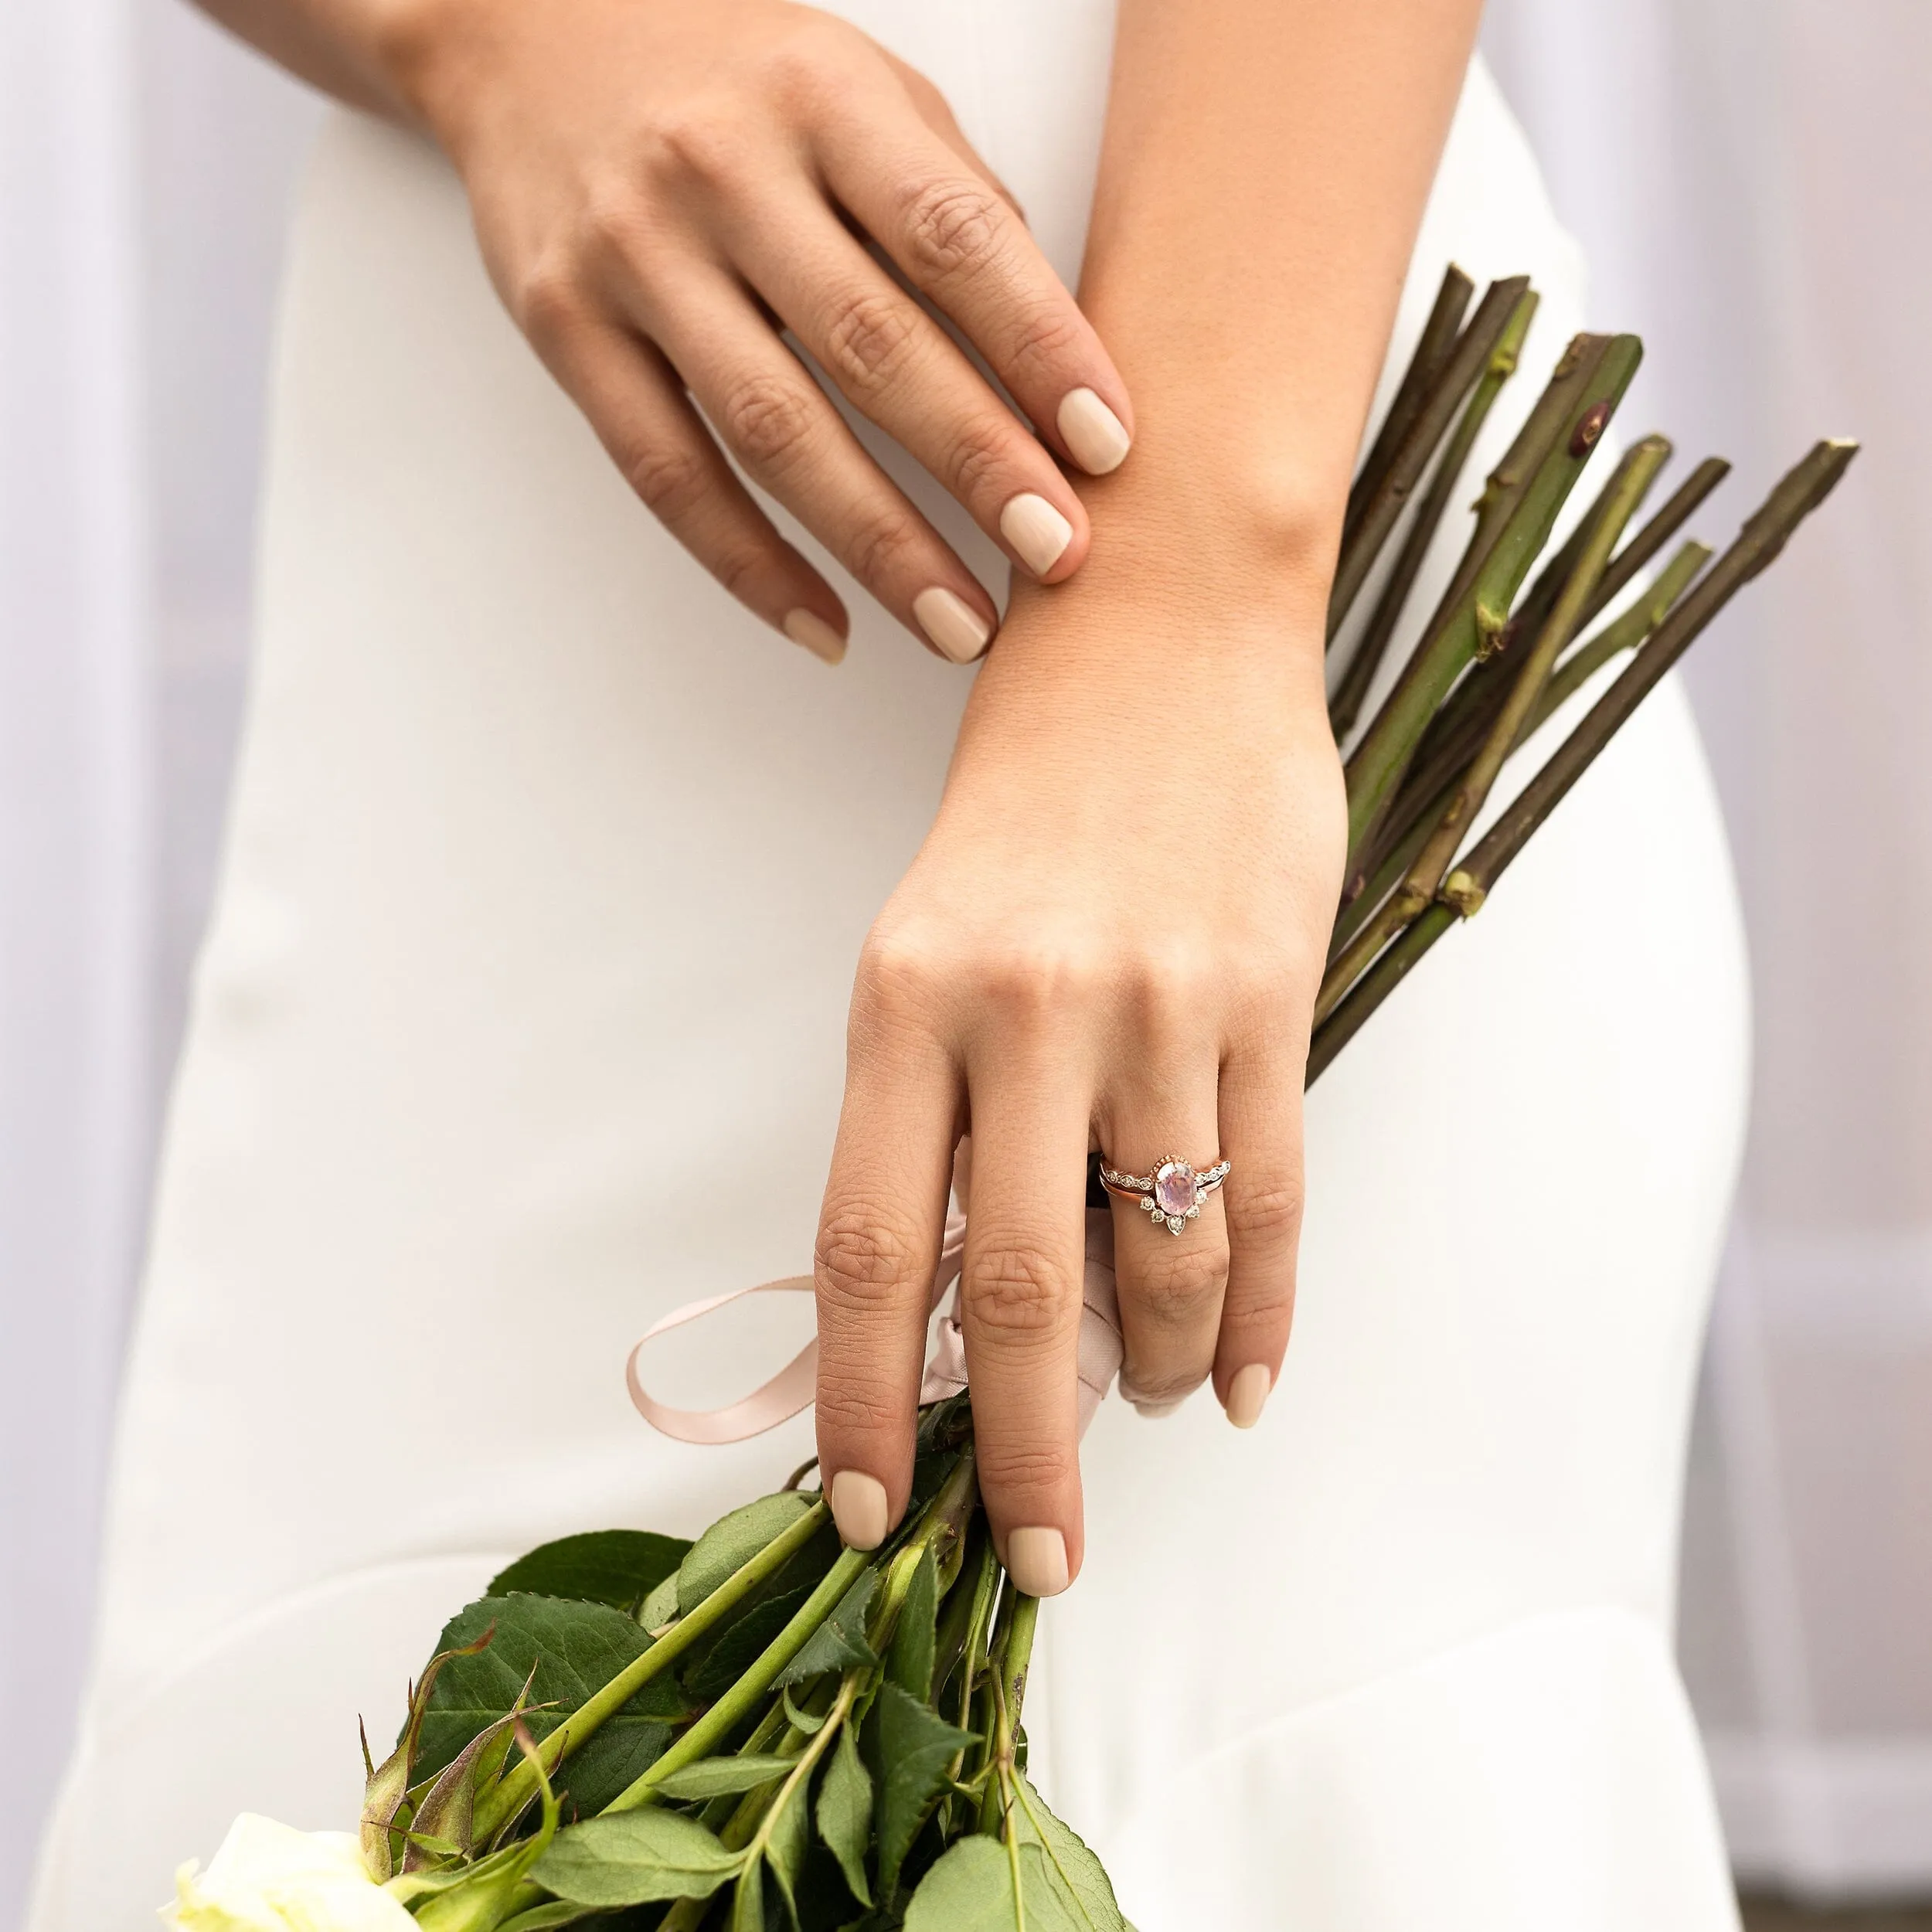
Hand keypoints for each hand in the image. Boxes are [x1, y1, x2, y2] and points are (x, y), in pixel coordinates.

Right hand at [386, 0, 1133, 662]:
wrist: (527, 28)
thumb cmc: (732, 75)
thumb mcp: (857, 90)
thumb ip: (949, 205)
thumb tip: (1053, 359)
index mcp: (819, 95)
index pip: (952, 235)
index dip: (1039, 344)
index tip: (1108, 445)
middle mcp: (720, 170)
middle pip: (869, 343)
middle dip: (976, 464)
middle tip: (1058, 557)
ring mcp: (632, 254)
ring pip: (770, 428)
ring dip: (878, 544)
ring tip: (961, 626)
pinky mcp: (565, 329)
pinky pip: (666, 473)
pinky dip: (751, 564)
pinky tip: (828, 625)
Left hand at [810, 571, 1345, 1590]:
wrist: (1157, 637)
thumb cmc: (1027, 810)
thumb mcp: (928, 947)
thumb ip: (934, 1117)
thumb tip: (949, 1309)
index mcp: (903, 1001)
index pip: (868, 1244)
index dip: (864, 1398)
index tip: (871, 1511)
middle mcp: (1025, 1010)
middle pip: (1018, 1289)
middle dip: (1024, 1454)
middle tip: (1039, 1562)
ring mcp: (1159, 1003)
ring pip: (1161, 1254)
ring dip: (1153, 1370)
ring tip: (1146, 1414)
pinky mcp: (1271, 994)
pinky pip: (1267, 1194)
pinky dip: (1256, 1312)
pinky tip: (1243, 1386)